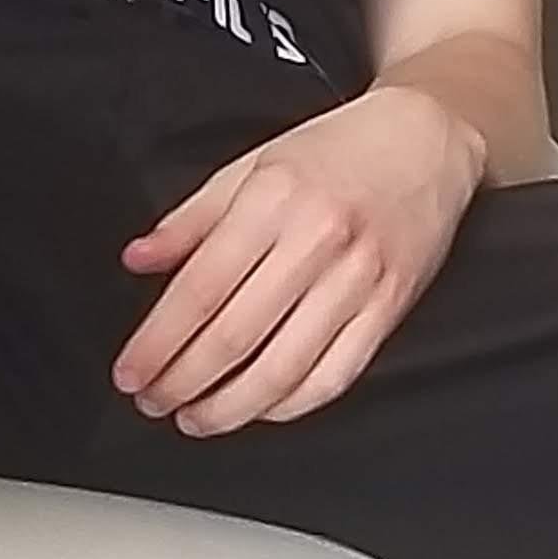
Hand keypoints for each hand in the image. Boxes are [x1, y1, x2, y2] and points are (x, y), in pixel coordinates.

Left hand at [112, 83, 483, 432]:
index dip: (157, 342)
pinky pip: (335, 374)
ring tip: (197, 418)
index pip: (200, 289)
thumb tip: (139, 259)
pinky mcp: (390, 307)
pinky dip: (291, 404)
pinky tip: (259, 408)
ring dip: (231, 406)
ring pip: (284, 367)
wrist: (426, 140)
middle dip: (183, 381)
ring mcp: (358, 279)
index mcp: (273, 199)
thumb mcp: (252, 165)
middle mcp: (317, 240)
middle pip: (235, 335)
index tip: (131, 372)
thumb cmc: (338, 151)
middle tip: (154, 401)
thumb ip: (191, 219)